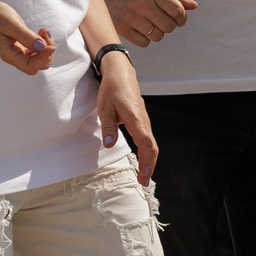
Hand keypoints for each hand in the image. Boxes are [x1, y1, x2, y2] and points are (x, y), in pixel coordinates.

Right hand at [0, 2, 55, 74]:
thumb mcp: (10, 23)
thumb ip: (26, 36)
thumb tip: (42, 47)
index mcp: (8, 55)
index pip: (30, 66)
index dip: (43, 59)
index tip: (50, 46)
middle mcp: (15, 57)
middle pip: (38, 65)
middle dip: (47, 52)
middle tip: (45, 33)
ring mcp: (20, 53)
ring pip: (41, 59)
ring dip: (47, 46)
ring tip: (43, 30)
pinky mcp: (24, 47)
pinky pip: (39, 51)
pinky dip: (44, 42)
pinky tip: (41, 31)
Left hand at [94, 53, 159, 183]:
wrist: (121, 73)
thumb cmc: (112, 88)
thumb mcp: (104, 107)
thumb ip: (108, 127)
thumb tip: (109, 145)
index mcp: (135, 118)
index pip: (145, 143)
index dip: (146, 160)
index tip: (144, 175)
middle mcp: (143, 120)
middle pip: (152, 147)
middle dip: (150, 166)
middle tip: (143, 183)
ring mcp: (144, 120)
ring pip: (151, 144)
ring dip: (149, 161)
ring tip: (143, 177)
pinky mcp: (142, 120)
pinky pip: (148, 139)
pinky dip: (147, 153)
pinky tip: (143, 161)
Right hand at [98, 0, 197, 47]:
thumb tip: (193, 6)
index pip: (177, 10)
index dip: (182, 17)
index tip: (179, 18)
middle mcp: (141, 2)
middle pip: (169, 26)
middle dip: (170, 24)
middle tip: (163, 19)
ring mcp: (129, 16)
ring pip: (157, 36)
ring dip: (158, 32)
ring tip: (150, 22)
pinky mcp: (120, 27)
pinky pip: (144, 43)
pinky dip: (145, 38)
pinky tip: (140, 27)